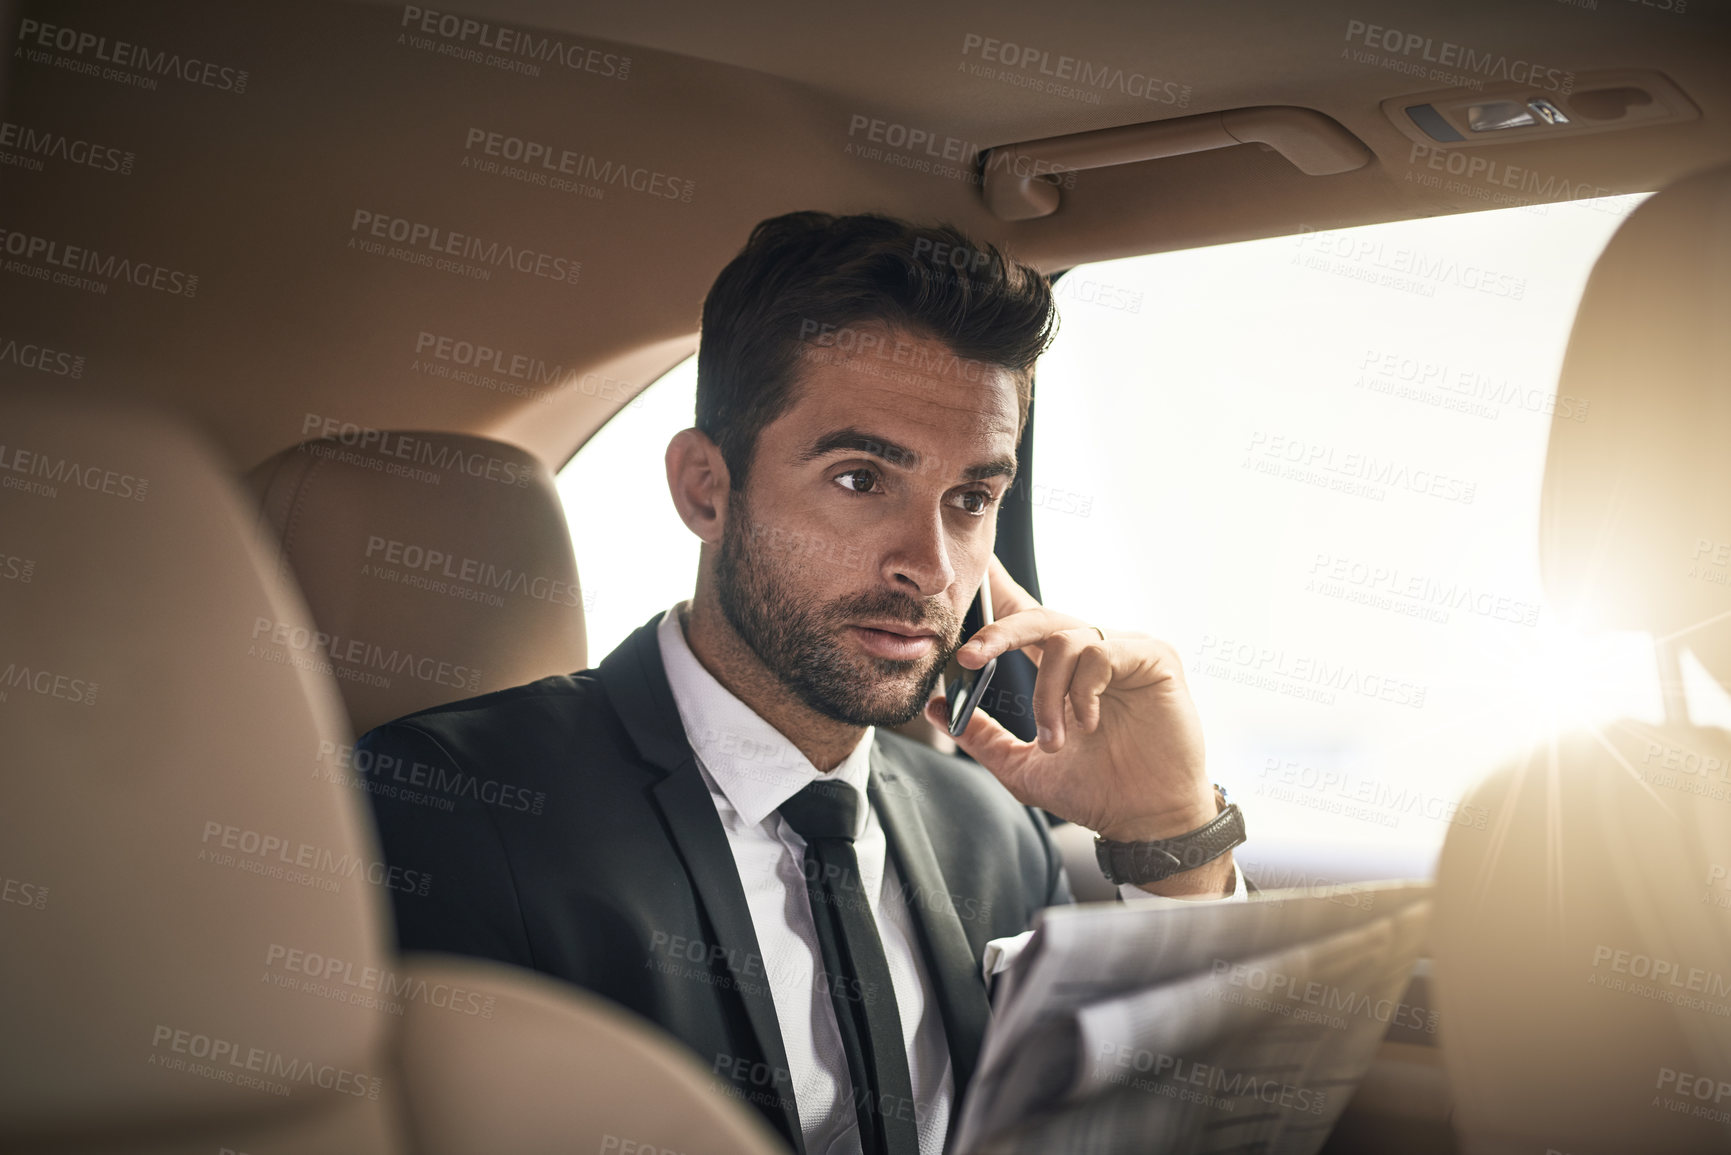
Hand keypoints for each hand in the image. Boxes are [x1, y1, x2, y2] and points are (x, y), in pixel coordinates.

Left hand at [925, 558, 1228, 894]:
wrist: (1148, 822)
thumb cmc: (1096, 794)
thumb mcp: (1021, 766)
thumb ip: (982, 736)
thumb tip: (936, 707)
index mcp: (1063, 672)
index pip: (1024, 621)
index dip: (997, 594)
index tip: (971, 575)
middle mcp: (1093, 654)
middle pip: (1039, 617)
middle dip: (998, 632)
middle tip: (970, 657)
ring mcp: (1124, 652)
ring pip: (1066, 640)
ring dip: (1047, 693)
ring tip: (1054, 739)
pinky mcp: (1154, 658)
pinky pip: (1102, 653)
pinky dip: (1082, 690)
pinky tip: (1087, 724)